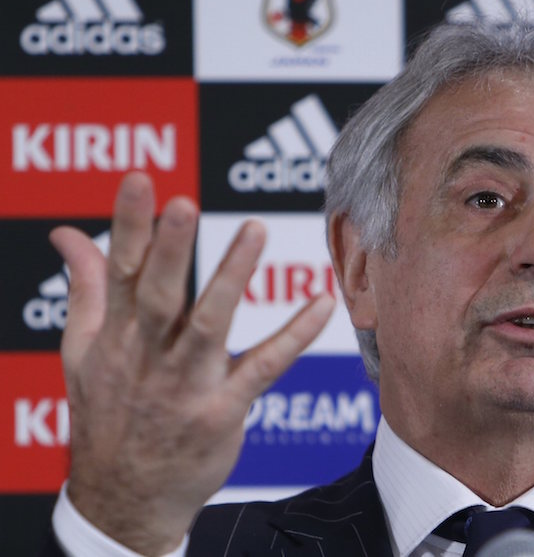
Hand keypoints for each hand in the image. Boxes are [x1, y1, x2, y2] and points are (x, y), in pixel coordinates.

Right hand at [50, 172, 334, 554]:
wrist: (123, 500)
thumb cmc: (107, 414)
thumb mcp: (82, 352)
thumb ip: (86, 288)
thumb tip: (67, 234)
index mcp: (115, 335)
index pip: (118, 270)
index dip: (126, 224)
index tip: (140, 179)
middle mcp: (147, 357)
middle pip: (158, 296)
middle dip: (169, 250)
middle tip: (184, 203)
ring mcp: (186, 385)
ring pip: (209, 325)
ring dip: (232, 277)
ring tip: (256, 230)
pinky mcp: (222, 410)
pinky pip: (263, 368)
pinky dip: (294, 337)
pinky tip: (321, 305)